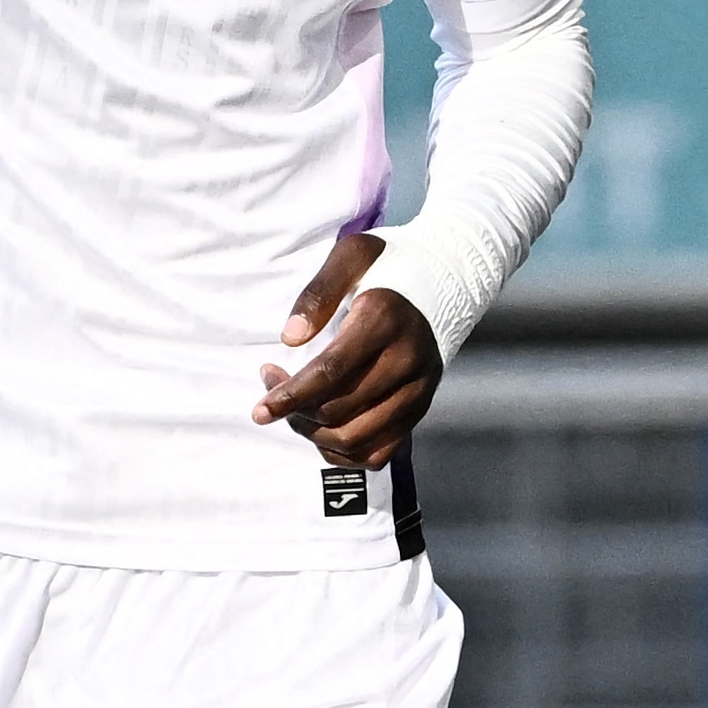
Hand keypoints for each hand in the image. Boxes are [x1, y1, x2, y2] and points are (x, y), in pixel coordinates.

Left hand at [250, 230, 442, 468]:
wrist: (447, 279)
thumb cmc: (389, 266)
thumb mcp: (352, 254)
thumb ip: (318, 292)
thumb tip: (290, 339)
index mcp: (385, 320)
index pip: (331, 372)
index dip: (290, 395)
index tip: (260, 409)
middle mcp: (407, 360)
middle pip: (338, 409)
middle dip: (294, 410)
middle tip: (272, 388)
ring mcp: (418, 390)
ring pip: (355, 438)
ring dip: (313, 433)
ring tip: (296, 409)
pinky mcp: (421, 409)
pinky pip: (378, 452)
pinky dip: (343, 452)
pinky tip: (322, 430)